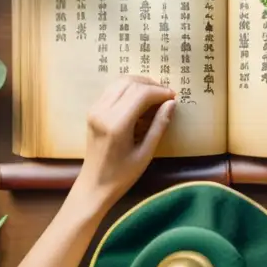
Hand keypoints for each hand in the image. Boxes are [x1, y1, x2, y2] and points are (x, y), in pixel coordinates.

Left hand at [76, 76, 175, 208]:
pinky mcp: (93, 110)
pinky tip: (140, 99)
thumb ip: (159, 125)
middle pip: (130, 84)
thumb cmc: (122, 175)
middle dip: (151, 85)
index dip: (160, 92)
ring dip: (140, 84)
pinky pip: (113, 89)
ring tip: (155, 95)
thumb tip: (172, 103)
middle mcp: (103, 111)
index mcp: (116, 124)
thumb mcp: (146, 153)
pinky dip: (129, 88)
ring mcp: (95, 109)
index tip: (174, 97)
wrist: (94, 184)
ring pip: (120, 82)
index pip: (141, 94)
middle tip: (167, 95)